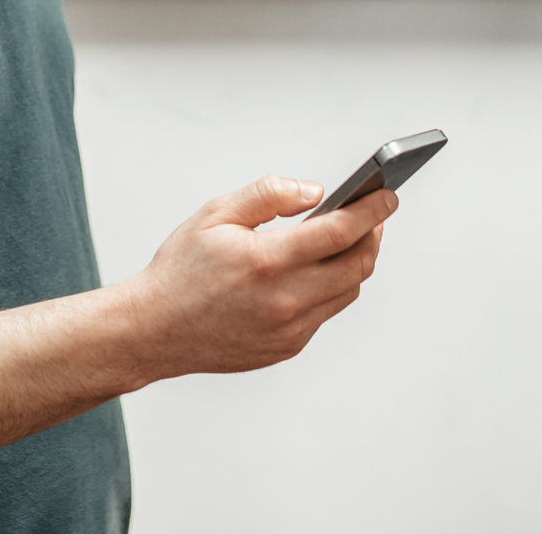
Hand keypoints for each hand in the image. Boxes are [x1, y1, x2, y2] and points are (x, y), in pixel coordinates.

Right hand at [123, 176, 393, 380]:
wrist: (154, 330)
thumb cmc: (180, 271)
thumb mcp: (216, 214)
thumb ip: (269, 195)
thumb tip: (315, 192)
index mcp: (268, 261)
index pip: (342, 231)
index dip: (373, 210)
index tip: (387, 196)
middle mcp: (285, 300)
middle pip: (358, 265)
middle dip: (373, 235)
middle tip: (373, 215)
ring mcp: (289, 329)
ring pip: (347, 291)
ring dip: (355, 262)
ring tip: (347, 239)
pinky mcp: (288, 347)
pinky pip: (325, 312)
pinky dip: (330, 287)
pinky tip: (315, 270)